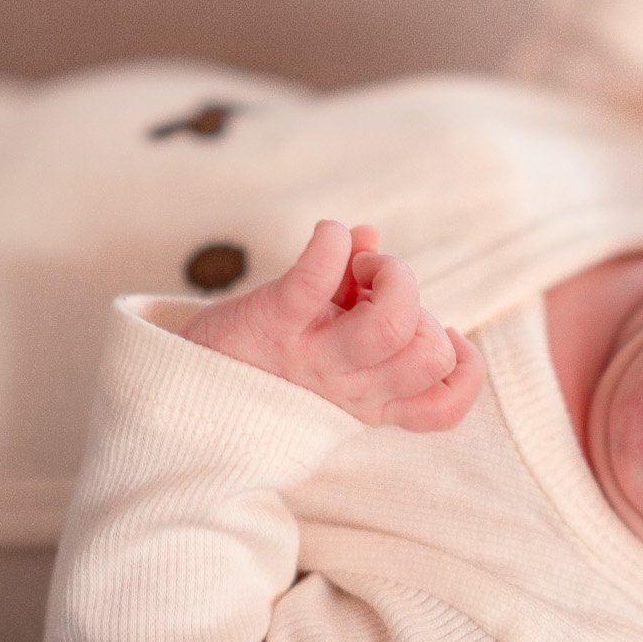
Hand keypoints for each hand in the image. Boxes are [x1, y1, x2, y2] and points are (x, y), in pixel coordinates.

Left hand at [178, 220, 484, 430]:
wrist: (180, 384)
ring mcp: (309, 358)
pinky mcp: (271, 323)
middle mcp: (346, 389)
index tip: (443, 338)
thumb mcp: (325, 345)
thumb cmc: (263, 362)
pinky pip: (313, 280)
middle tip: (376, 289)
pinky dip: (332, 243)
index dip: (462, 369)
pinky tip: (328, 234)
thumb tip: (369, 235)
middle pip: (427, 354)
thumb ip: (358, 295)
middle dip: (420, 303)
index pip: (443, 406)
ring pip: (391, 325)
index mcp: (370, 400)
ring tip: (361, 267)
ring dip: (391, 275)